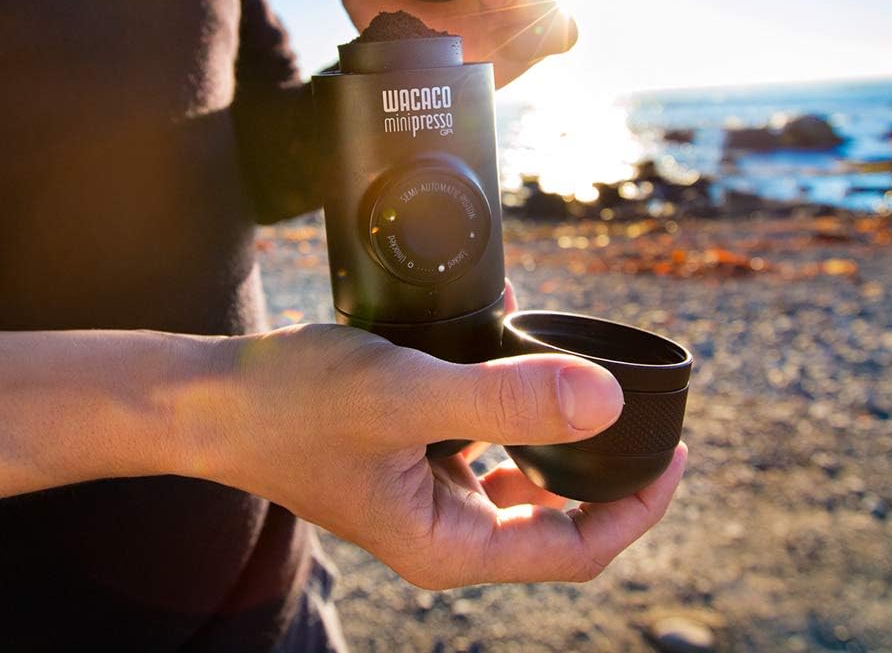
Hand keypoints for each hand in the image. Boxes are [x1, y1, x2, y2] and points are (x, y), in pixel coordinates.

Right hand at [198, 320, 686, 588]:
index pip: (577, 546)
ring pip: (521, 470)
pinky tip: (506, 344)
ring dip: (551, 422)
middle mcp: (444, 530)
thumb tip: (607, 401)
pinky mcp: (411, 456)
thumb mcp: (409, 395)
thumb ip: (507, 400)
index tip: (675, 449)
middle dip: (602, 460)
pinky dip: (505, 398)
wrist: (216, 397)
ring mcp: (426, 493)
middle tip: (635, 403)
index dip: (638, 505)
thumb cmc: (296, 404)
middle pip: (556, 511)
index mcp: (450, 544)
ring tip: (570, 364)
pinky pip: (482, 435)